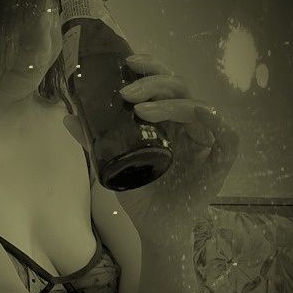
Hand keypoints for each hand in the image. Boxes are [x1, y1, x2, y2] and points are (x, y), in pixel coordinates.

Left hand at [66, 53, 239, 237]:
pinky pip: (224, 131)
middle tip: (126, 92)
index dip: (149, 69)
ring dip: (169, 101)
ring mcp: (207, 139)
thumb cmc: (140, 195)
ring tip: (139, 108)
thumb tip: (68, 117)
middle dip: (152, 83)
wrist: (155, 229)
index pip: (163, 85)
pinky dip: (210, 117)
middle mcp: (189, 124)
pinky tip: (193, 113)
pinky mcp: (222, 158)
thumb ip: (94, 140)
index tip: (127, 63)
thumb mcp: (112, 163)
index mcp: (168, 120)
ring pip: (196, 105)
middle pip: (179, 88)